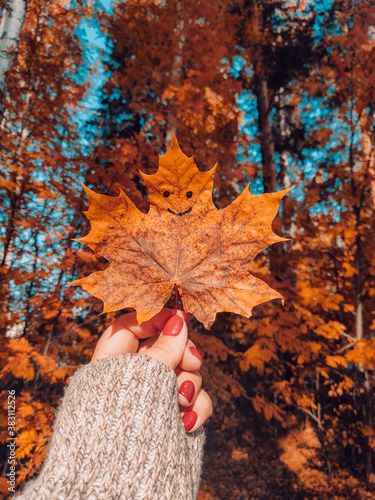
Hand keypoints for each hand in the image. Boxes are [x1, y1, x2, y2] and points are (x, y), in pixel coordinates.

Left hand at [91, 308, 211, 431]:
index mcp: (111, 363)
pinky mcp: (174, 417)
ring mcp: (156, 398)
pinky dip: (195, 409)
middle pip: (166, 347)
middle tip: (191, 362)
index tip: (181, 315)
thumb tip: (178, 319)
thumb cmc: (122, 425)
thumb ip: (164, 347)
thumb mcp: (143, 377)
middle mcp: (134, 379)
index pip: (133, 326)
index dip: (157, 318)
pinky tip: (186, 422)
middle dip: (183, 354)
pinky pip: (194, 400)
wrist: (121, 485)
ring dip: (190, 384)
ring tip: (181, 401)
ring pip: (185, 373)